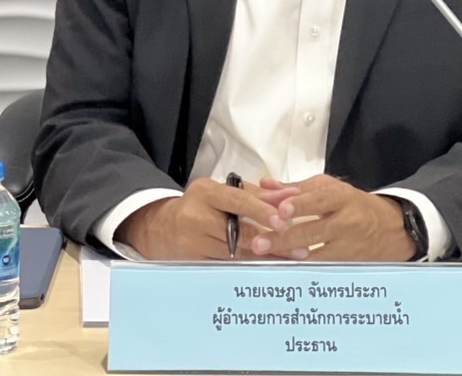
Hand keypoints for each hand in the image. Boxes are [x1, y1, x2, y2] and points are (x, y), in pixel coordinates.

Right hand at [116, 178, 294, 260]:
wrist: (163, 229)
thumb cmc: (201, 206)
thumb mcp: (223, 192)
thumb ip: (256, 194)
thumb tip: (290, 195)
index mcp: (205, 192)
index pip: (238, 201)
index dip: (262, 211)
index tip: (285, 220)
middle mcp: (195, 216)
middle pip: (239, 233)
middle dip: (271, 241)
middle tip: (298, 247)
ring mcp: (192, 243)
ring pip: (236, 253)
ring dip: (266, 257)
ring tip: (290, 259)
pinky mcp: (194, 263)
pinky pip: (228, 266)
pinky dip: (250, 267)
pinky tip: (269, 268)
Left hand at [248, 175, 414, 261]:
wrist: (392, 229)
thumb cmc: (354, 205)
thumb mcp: (330, 189)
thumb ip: (297, 189)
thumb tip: (265, 186)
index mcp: (341, 197)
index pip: (319, 200)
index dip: (300, 205)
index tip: (280, 210)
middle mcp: (345, 223)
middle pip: (313, 231)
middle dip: (284, 238)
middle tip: (259, 243)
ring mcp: (346, 248)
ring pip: (315, 256)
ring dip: (288, 258)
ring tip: (265, 260)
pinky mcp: (345, 266)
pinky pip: (320, 269)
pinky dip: (300, 270)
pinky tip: (280, 272)